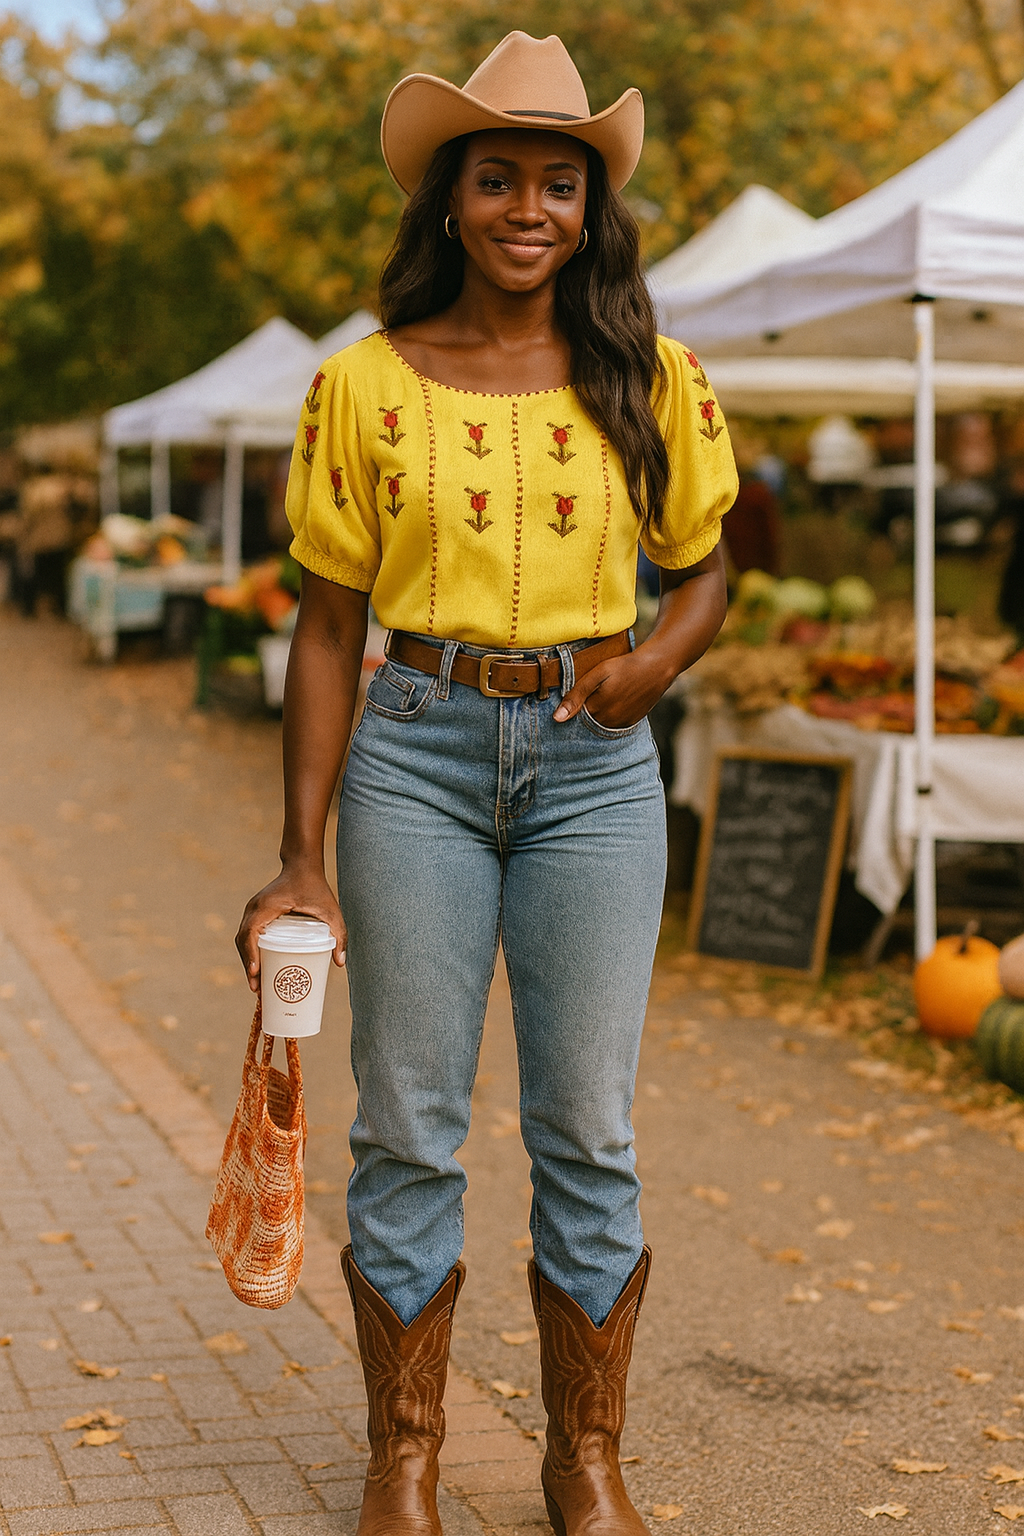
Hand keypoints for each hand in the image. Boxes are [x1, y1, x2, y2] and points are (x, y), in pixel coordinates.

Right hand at [235, 865, 346, 994]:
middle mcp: (254, 909)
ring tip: (257, 986)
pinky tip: (258, 970)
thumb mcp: (330, 910)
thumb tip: (341, 964)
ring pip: (243, 940)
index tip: (255, 973)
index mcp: (266, 907)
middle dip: (249, 966)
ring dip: (247, 961)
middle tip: (258, 990)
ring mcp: (252, 911)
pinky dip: (250, 953)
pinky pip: (248, 935)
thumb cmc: (316, 887)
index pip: (250, 933)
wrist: (302, 865)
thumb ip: (338, 934)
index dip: (251, 954)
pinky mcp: (256, 914)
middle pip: (243, 941)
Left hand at [552, 650, 670, 729]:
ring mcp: (621, 724)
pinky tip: (617, 700)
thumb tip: (557, 719)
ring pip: (601, 723)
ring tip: (608, 694)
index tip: (579, 694)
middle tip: (597, 691)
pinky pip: (615, 724)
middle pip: (588, 721)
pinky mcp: (632, 723)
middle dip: (586, 710)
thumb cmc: (626, 667)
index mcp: (596, 709)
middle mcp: (608, 721)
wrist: (657, 667)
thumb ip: (576, 695)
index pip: (575, 716)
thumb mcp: (598, 675)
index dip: (574, 705)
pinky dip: (612, 715)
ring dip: (600, 713)